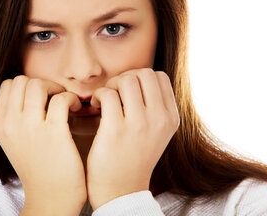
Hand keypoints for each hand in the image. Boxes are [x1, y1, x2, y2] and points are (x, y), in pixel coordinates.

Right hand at [0, 75, 86, 213]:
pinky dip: (72, 99)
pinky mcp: (54, 133)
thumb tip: (28, 89)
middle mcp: (11, 124)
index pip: (9, 85)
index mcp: (0, 125)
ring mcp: (31, 128)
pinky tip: (76, 110)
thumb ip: (16, 116)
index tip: (43, 98)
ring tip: (66, 103)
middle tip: (56, 98)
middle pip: (23, 81)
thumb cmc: (38, 167)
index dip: (28, 86)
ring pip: (39, 84)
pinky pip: (62, 99)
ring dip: (57, 89)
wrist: (51, 199)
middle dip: (43, 84)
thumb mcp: (15, 141)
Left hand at [86, 68, 179, 209]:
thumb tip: (140, 78)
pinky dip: (98, 96)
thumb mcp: (157, 132)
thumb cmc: (134, 158)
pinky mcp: (116, 130)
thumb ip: (155, 107)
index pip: (159, 77)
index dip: (140, 78)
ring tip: (104, 100)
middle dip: (125, 78)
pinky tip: (95, 107)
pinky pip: (107, 94)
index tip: (128, 93)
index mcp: (171, 118)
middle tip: (114, 94)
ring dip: (111, 85)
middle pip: (144, 73)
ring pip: (126, 80)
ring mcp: (139, 124)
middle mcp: (159, 119)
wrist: (121, 192)